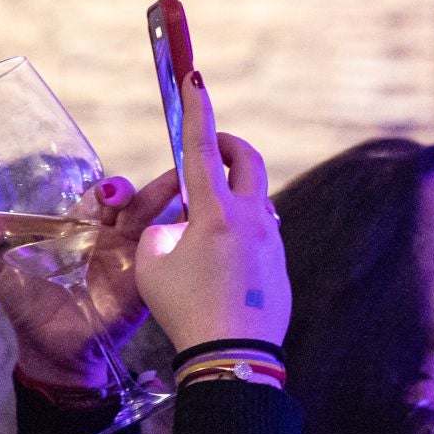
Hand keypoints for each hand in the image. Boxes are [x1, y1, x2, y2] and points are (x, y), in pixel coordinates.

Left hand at [0, 178, 171, 389]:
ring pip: (157, 221)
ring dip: (171, 203)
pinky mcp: (145, 283)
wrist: (49, 351)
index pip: (102, 195)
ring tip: (184, 190)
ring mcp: (133, 259)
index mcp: (81, 228)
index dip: (108, 186)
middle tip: (146, 188)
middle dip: (148, 187)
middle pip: (137, 201)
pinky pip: (169, 257)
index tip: (104, 188)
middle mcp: (110, 237)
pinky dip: (184, 239)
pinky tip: (196, 224)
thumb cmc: (27, 307)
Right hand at [134, 71, 290, 351]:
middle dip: (228, 145)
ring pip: (257, 200)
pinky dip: (241, 234)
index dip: (196, 108)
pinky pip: (261, 236)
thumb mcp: (153, 264)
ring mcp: (272, 242)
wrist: (232, 357)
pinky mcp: (280, 267)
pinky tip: (222, 265)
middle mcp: (252, 219)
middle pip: (247, 161)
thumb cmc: (185, 310)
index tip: (194, 76)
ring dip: (233, 196)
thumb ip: (162, 231)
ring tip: (206, 221)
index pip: (202, 148)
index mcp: (216, 212)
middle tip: (211, 149)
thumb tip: (181, 225)